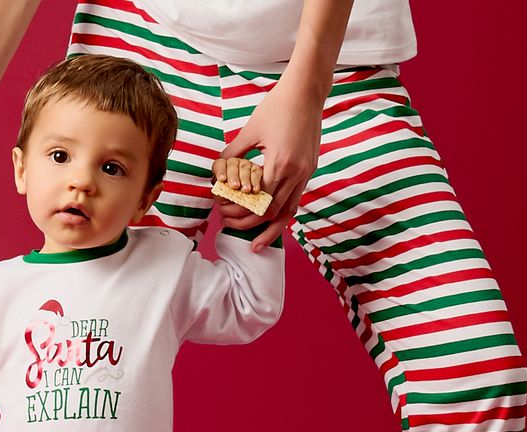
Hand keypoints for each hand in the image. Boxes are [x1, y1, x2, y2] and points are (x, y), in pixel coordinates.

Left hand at [212, 156, 264, 195]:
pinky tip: (254, 189)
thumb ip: (220, 196)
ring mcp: (245, 165)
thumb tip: (220, 195)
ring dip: (245, 180)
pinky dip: (255, 182)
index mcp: (222, 169)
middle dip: (233, 176)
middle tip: (235, 186)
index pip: (219, 165)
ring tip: (245, 190)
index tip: (222, 179)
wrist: (245, 202)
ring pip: (244, 167)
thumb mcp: (223, 199)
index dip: (220, 171)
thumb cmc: (231, 199)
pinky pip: (256, 173)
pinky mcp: (256, 169)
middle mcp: (233, 164)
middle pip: (232, 164)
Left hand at [221, 79, 323, 249]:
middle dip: (249, 224)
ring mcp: (305, 173)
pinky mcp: (309, 171)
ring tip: (256, 244)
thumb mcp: (250, 130)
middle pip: (271, 213)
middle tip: (229, 225)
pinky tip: (270, 223)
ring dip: (270, 230)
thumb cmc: (277, 106)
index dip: (238, 210)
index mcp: (280, 164)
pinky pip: (294, 200)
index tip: (222, 211)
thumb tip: (217, 175)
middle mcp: (296, 173)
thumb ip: (233, 155)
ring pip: (288, 213)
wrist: (306, 91)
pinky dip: (281, 215)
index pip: (257, 201)